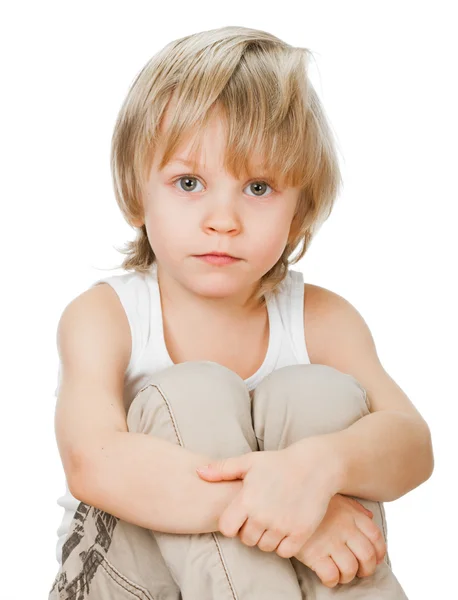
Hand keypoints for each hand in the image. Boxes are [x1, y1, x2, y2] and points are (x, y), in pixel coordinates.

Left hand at [196, 439, 339, 557]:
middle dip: (250, 531)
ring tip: (274, 519)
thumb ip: (223, 469)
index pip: (227, 529)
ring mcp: (282, 526)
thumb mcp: (249, 461)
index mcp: (247, 499)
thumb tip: (199, 472)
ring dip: (267, 537)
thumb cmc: (279, 463)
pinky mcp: (300, 533)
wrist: (315, 465)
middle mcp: (262, 515)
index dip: (232, 525)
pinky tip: (286, 527)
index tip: (241, 515)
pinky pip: (285, 552)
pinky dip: (284, 544)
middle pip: (247, 540)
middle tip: (261, 515)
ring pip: (265, 547)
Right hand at [294, 494, 386, 587]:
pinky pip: (331, 575)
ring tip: (340, 574)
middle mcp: (344, 528)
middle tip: (358, 571)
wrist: (286, 499)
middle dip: (366, 569)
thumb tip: (369, 518)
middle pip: (367, 556)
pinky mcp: (313, 553)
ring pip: (350, 569)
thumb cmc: (311, 499)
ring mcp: (329, 541)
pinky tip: (327, 575)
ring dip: (347, 576)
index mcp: (351, 514)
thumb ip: (354, 507)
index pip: (376, 537)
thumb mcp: (335, 497)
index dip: (379, 552)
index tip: (375, 559)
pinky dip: (332, 580)